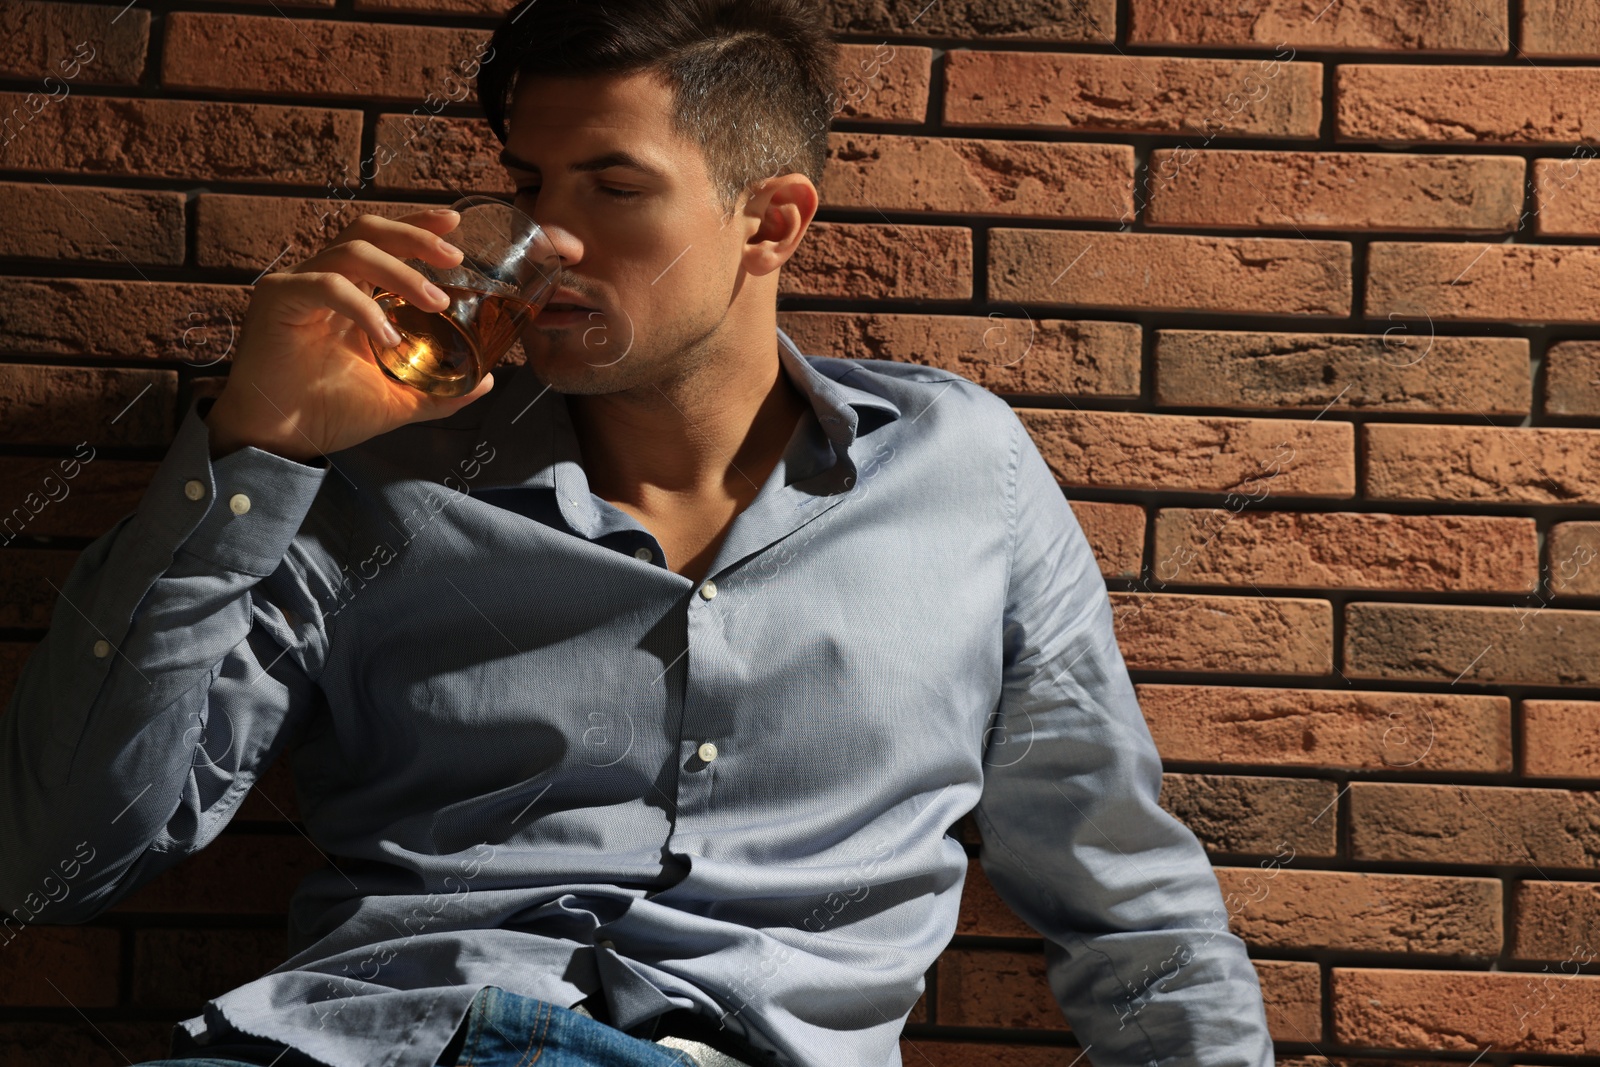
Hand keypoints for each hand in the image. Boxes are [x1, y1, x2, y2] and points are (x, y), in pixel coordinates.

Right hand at [205, 209, 493, 461]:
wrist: (281, 440)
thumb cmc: (329, 412)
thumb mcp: (398, 399)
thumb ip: (441, 388)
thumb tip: (486, 380)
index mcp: (353, 293)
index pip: (384, 242)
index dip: (417, 225)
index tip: (454, 222)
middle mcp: (325, 280)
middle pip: (368, 231)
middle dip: (415, 236)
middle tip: (453, 258)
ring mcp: (300, 286)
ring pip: (352, 252)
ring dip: (400, 272)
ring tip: (435, 302)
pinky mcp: (279, 299)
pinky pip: (326, 285)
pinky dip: (363, 307)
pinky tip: (387, 336)